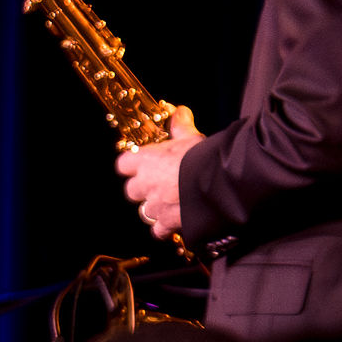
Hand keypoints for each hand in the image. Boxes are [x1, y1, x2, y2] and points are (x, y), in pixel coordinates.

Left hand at [114, 106, 201, 239]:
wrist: (218, 183)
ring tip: (172, 203)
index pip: (123, 164)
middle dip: (143, 189)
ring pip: (145, 211)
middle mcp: (145, 184)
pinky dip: (166, 228)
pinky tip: (177, 222)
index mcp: (146, 160)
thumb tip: (180, 111)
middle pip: (132, 190)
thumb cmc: (203, 157)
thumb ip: (181, 126)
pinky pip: (159, 230)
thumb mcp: (192, 137)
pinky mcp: (167, 223)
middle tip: (160, 184)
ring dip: (156, 208)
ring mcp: (155, 205)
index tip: (142, 164)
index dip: (132, 165)